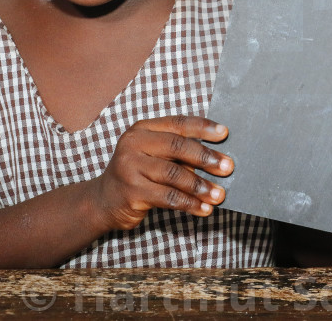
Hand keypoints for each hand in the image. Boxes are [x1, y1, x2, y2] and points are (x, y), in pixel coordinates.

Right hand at [96, 116, 233, 230]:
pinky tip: (204, 209)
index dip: (203, 127)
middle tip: (227, 167)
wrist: (103, 201)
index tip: (224, 133)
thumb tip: (216, 159)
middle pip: (177, 146)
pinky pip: (168, 197)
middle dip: (206, 157)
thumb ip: (177, 153)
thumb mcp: (153, 155)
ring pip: (174, 174)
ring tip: (219, 195)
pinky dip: (190, 203)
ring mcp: (130, 168)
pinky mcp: (132, 192)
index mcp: (142, 129)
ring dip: (200, 186)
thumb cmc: (138, 174)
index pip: (177, 123)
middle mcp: (133, 144)